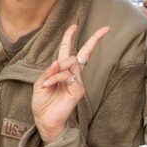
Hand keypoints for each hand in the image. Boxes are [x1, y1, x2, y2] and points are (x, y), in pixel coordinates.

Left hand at [30, 23, 111, 142]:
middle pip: (84, 53)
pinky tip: (50, 84)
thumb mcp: (41, 83)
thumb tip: (58, 61)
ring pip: (71, 63)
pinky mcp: (78, 90)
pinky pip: (67, 76)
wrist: (45, 121)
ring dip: (58, 67)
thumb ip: (49, 71)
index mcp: (62, 71)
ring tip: (49, 81)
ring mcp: (77, 82)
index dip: (71, 37)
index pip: (69, 51)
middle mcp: (72, 74)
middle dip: (95, 39)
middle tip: (105, 29)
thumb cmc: (42, 103)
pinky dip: (56, 78)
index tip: (74, 25)